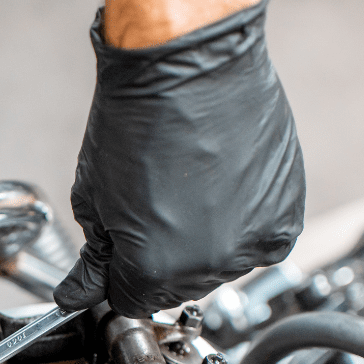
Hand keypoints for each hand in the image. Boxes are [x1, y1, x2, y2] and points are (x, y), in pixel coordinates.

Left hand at [53, 0, 304, 317]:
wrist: (190, 63)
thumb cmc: (138, 119)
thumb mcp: (93, 197)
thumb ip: (93, 258)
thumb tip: (78, 294)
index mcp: (153, 268)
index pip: (130, 300)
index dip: (120, 275)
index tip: (121, 251)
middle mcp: (208, 265)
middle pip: (175, 287)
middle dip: (159, 257)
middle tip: (155, 204)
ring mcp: (252, 241)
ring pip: (218, 265)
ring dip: (203, 241)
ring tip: (190, 187)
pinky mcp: (285, 214)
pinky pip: (258, 242)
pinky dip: (241, 223)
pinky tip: (222, 185)